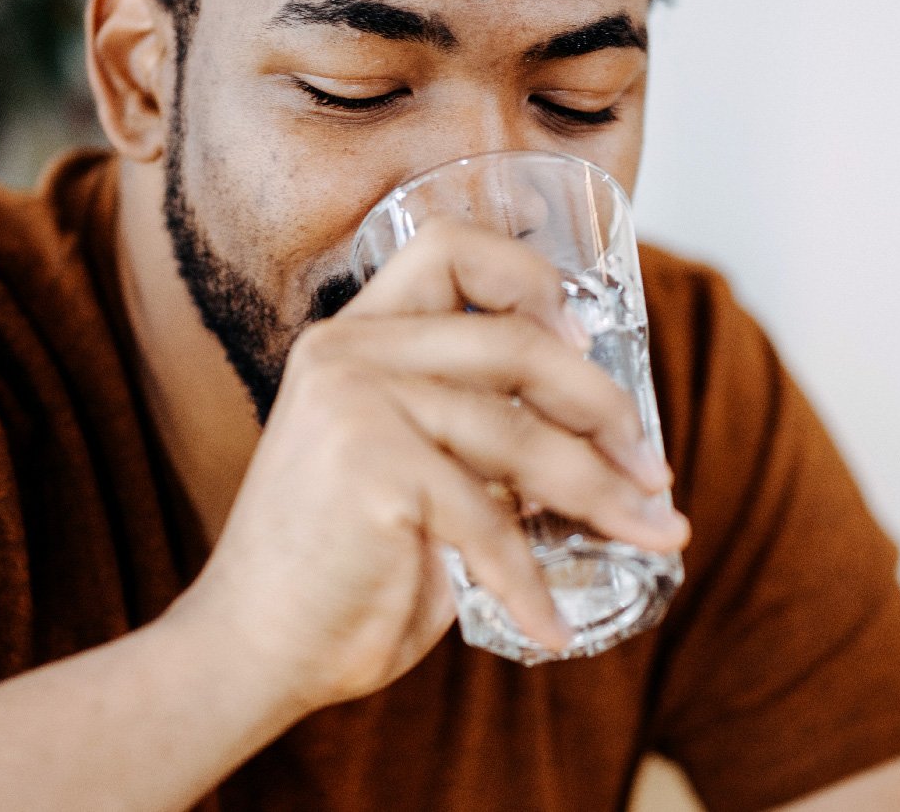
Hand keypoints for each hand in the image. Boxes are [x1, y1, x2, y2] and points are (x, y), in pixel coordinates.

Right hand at [170, 218, 689, 714]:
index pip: (449, 248)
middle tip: (652, 468)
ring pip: (520, 436)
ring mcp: (356, 404)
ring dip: (601, 494)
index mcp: (354, 339)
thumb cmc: (338, 572)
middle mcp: (348, 353)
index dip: (530, 280)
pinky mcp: (372, 470)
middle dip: (603, 406)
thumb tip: (602, 442)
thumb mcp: (415, 477)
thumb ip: (479, 440)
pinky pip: (490, 522)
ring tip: (652, 536)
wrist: (248, 651)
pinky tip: (550, 626)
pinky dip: (530, 583)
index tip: (580, 341)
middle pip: (514, 341)